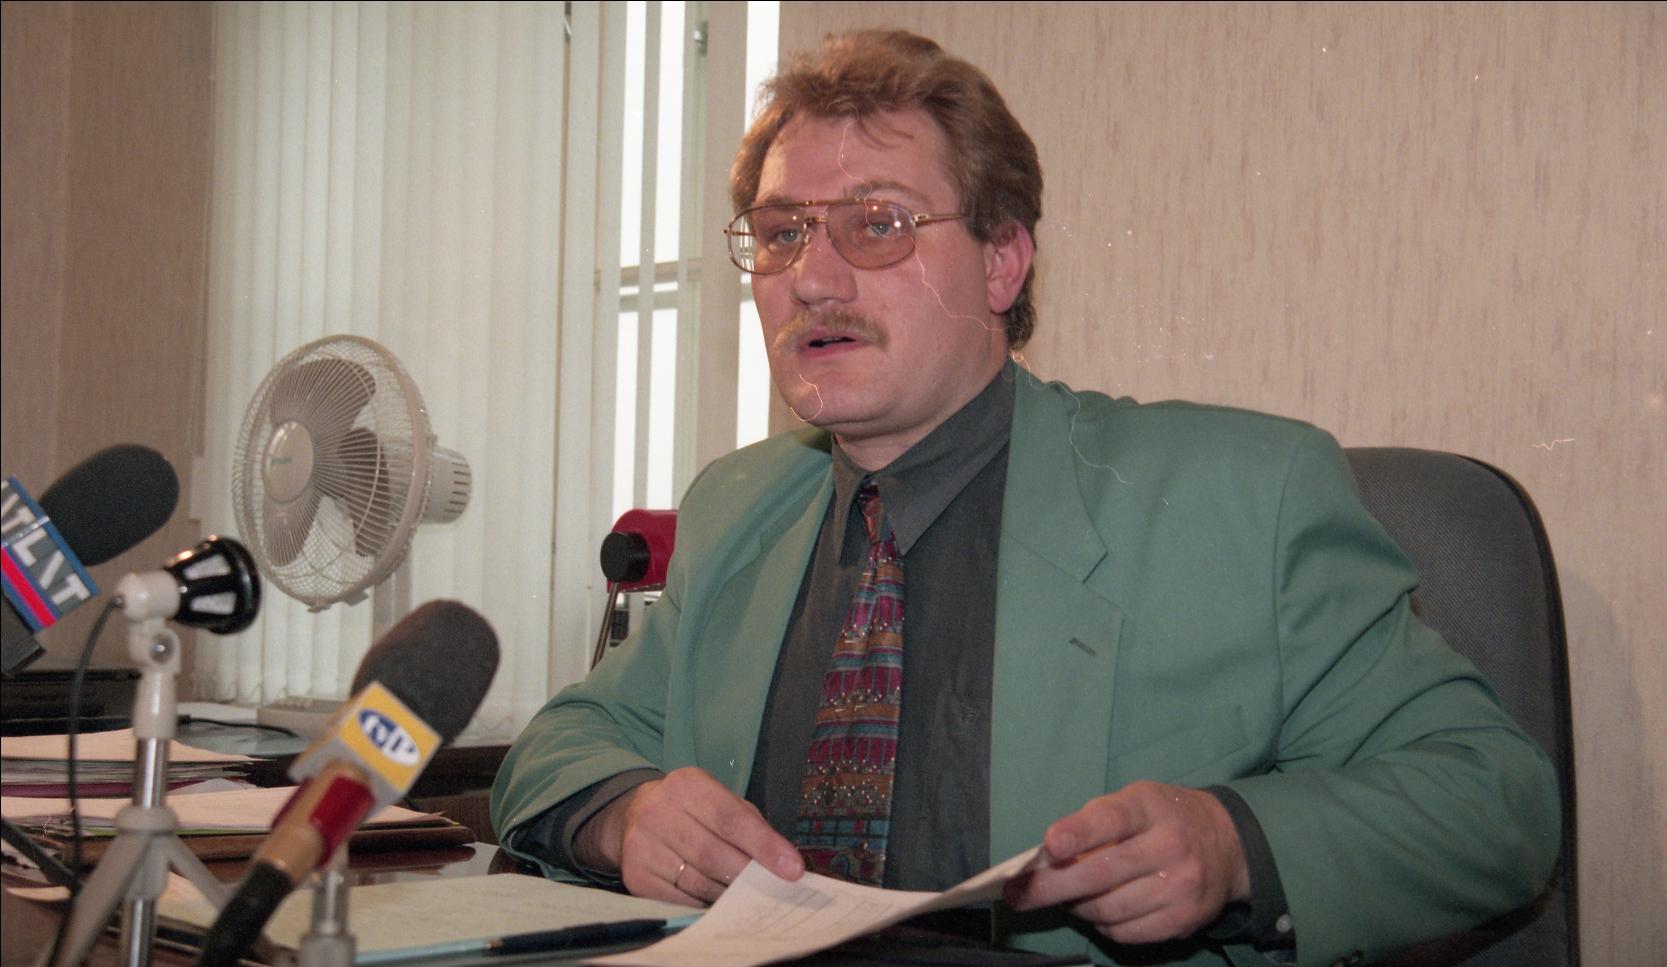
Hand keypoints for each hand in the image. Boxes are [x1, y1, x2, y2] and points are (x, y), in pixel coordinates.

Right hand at [574, 766, 803, 905]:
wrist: (633, 816)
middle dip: (748, 877)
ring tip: (750, 901)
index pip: (731, 818)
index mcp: (686, 785)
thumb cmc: (692, 811)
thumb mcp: (720, 802)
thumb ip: (752, 827)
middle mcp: (658, 811)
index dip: (764, 845)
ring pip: (697, 882)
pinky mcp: (634, 877)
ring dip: (728, 896)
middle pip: (712, 854)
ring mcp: (641, 845)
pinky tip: (719, 906)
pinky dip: (704, 906)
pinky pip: (679, 900)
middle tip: (775, 892)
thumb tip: (784, 865)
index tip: (792, 869)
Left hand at [1003, 781, 1250, 943]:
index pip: (1111, 820)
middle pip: (1101, 874)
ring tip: (1067, 897)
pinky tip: (1098, 910)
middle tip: (1018, 894)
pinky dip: (1102, 925)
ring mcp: (1181, 887)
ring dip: (1076, 906)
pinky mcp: (1184, 920)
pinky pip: (1126, 933)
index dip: (1078, 833)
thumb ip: (1094, 823)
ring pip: (1107, 909)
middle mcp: (1169, 846)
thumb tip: (1045, 858)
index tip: (1049, 846)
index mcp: (1150, 808)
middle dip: (1051, 887)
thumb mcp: (1134, 801)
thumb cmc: (1162, 818)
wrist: (1227, 843)